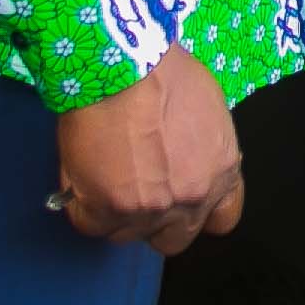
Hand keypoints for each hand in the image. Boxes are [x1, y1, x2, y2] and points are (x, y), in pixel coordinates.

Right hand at [53, 47, 243, 253]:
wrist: (124, 65)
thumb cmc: (164, 71)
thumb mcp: (207, 108)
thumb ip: (202, 147)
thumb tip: (183, 159)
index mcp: (222, 172)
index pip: (221, 218)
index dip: (198, 211)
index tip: (181, 199)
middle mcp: (192, 199)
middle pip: (174, 239)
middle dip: (156, 221)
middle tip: (136, 189)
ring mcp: (150, 211)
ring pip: (128, 234)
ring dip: (115, 213)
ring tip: (103, 175)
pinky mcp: (107, 211)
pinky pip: (89, 223)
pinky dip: (82, 205)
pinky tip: (82, 177)